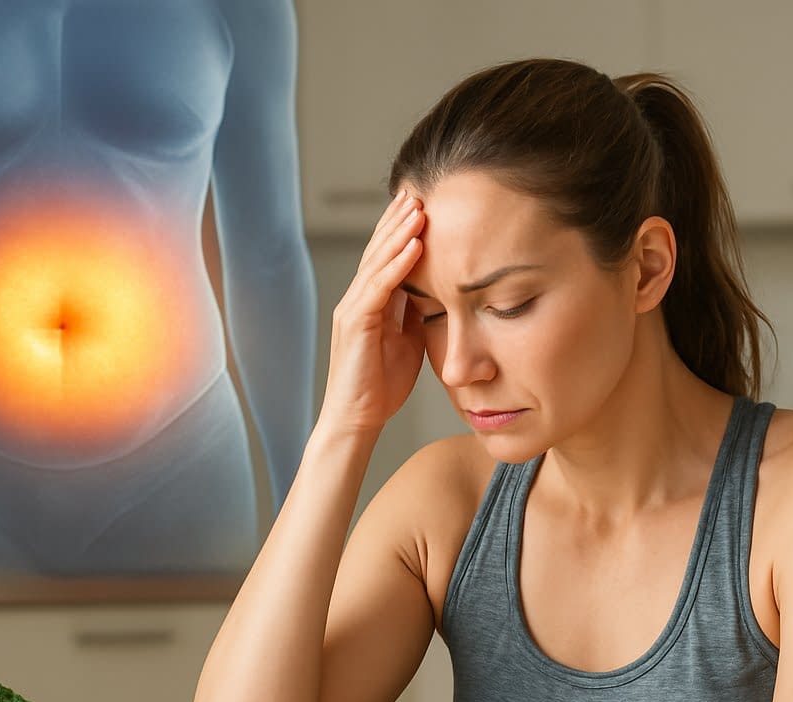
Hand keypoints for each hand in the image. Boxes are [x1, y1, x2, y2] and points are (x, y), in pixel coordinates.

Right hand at [317, 191, 426, 436]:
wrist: (357, 420)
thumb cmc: (381, 387)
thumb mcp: (408, 342)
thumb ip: (417, 314)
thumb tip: (439, 293)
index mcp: (370, 304)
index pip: (386, 258)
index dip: (402, 231)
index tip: (425, 205)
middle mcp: (357, 300)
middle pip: (378, 250)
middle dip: (399, 220)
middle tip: (420, 190)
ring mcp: (353, 309)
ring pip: (377, 262)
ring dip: (399, 232)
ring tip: (419, 206)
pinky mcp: (355, 323)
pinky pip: (378, 286)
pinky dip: (397, 264)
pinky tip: (414, 244)